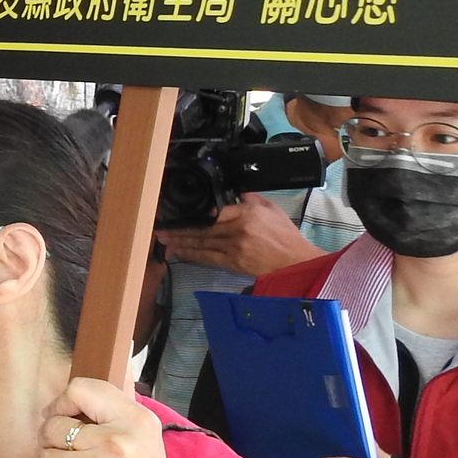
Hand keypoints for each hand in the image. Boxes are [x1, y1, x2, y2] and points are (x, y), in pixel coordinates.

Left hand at [30, 378, 197, 457]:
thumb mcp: (145, 437)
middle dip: (55, 442)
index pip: (80, 389)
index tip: (64, 416)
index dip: (62, 402)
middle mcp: (116, 445)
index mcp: (134, 422)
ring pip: (43, 457)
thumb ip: (119, 404)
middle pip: (52, 426)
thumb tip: (111, 361)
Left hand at [155, 195, 323, 277]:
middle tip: (162, 228)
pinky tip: (178, 252)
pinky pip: (207, 257)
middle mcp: (238, 229)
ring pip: (202, 242)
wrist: (295, 263)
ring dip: (180, 241)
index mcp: (248, 213)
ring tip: (163, 239)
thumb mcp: (273, 211)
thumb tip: (237, 194)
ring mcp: (234, 247)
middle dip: (180, 228)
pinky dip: (191, 254)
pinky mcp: (232, 263)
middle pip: (204, 227)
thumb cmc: (286, 237)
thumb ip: (253, 200)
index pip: (217, 211)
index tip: (182, 213)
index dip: (199, 214)